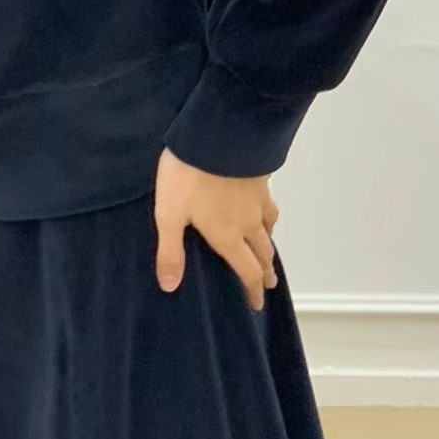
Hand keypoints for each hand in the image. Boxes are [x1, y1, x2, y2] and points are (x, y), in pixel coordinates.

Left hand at [154, 146, 280, 310]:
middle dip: (265, 272)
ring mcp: (258, 200)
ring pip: (269, 229)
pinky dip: (270, 218)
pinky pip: (269, 206)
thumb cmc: (189, 175)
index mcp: (227, 235)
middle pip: (262, 253)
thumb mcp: (169, 214)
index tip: (257, 304)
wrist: (219, 133)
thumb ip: (171, 251)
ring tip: (268, 253)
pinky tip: (265, 212)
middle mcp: (248, 222)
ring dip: (269, 246)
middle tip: (268, 285)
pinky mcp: (260, 179)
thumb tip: (171, 287)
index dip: (252, 290)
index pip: (246, 270)